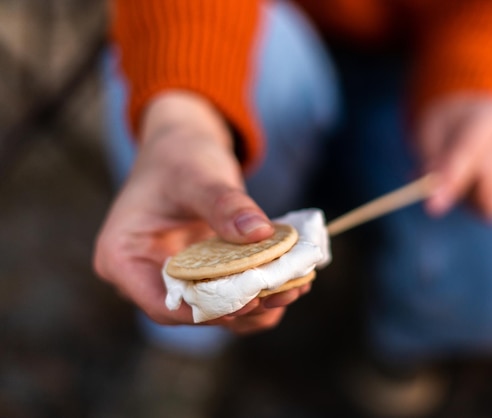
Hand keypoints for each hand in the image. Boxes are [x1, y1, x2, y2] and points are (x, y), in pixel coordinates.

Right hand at [93, 91, 304, 332]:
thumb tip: (260, 233)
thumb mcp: (197, 175)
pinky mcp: (201, 276)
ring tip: (298, 285)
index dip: (208, 309)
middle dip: (242, 307)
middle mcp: (145, 277)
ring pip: (217, 309)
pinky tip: (292, 279)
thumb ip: (224, 204)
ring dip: (258, 304)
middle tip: (286, 292)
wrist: (184, 146)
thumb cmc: (179, 156)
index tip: (252, 298)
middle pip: (194, 310)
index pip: (163, 304)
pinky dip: (260, 292)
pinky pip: (230, 295)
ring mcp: (175, 280)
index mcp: (122, 258)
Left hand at [415, 93, 491, 221]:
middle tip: (441, 177)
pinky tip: (478, 183)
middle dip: (457, 187)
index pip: (470, 152)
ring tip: (462, 174)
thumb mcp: (429, 137)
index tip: (432, 206)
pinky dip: (479, 203)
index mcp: (491, 114)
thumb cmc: (446, 129)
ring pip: (490, 200)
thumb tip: (434, 197)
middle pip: (486, 179)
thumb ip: (433, 164)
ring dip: (466, 196)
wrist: (473, 121)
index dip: (451, 180)